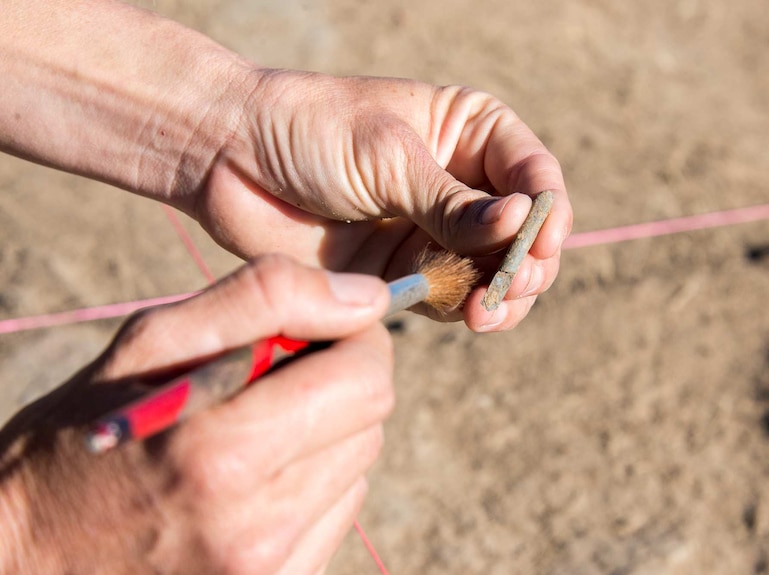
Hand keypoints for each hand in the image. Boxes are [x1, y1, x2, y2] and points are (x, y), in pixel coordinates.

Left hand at [0, 1, 570, 331]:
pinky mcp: (404, 272)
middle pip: (523, 233)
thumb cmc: (308, 131)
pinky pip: (450, 298)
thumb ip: (451, 203)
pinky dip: (462, 310)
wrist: (229, 158)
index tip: (540, 240)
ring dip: (501, 296)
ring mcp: (434, 231)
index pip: (533, 174)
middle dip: (526, 263)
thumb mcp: (386, 157)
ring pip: (494, 273)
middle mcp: (460, 184)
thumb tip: (522, 224)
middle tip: (509, 287)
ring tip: (486, 311)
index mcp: (469, 133)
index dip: (547, 210)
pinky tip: (462, 315)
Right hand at [0, 256, 392, 574]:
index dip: (350, 338)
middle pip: (371, 419)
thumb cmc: (79, 440)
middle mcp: (259, 524)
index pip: (366, 377)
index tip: (311, 331)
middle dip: (337, 380)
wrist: (25, 562)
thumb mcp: (146, 347)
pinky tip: (252, 479)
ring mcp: (271, 568)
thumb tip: (365, 296)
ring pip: (359, 464)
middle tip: (273, 376)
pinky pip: (336, 512)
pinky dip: (311, 481)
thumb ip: (262, 302)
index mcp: (224, 452)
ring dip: (323, 432)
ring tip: (251, 431)